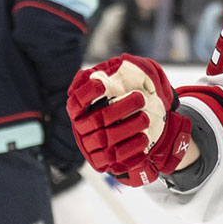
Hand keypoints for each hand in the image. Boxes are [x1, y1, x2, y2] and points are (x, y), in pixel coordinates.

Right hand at [67, 54, 191, 186]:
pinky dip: (130, 149)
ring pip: (106, 139)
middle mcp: (82, 128)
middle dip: (120, 108)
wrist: (130, 134)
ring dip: (128, 128)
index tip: (102, 84)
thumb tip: (125, 61)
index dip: (87, 93)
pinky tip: (144, 139)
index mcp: (80, 110)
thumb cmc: (121, 104)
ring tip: (146, 118)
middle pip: (97, 119)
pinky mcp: (101, 162)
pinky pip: (114, 159)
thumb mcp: (119, 87)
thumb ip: (118, 75)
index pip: (77, 101)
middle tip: (141, 98)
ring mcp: (90, 147)